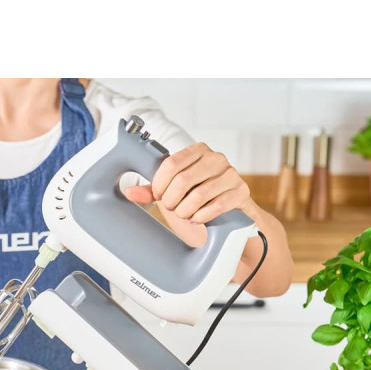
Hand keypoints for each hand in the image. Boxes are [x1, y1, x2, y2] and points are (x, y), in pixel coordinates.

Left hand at [125, 142, 252, 224]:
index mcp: (198, 151)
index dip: (159, 183)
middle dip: (171, 200)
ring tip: (184, 214)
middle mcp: (216, 158)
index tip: (157, 196)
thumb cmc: (197, 199)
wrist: (228, 216)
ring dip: (185, 210)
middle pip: (183, 180)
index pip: (171, 163)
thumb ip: (152, 191)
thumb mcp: (173, 192)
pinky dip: (201, 217)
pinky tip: (197, 219)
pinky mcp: (241, 192)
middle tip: (170, 208)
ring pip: (199, 195)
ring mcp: (231, 174)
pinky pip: (215, 206)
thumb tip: (129, 192)